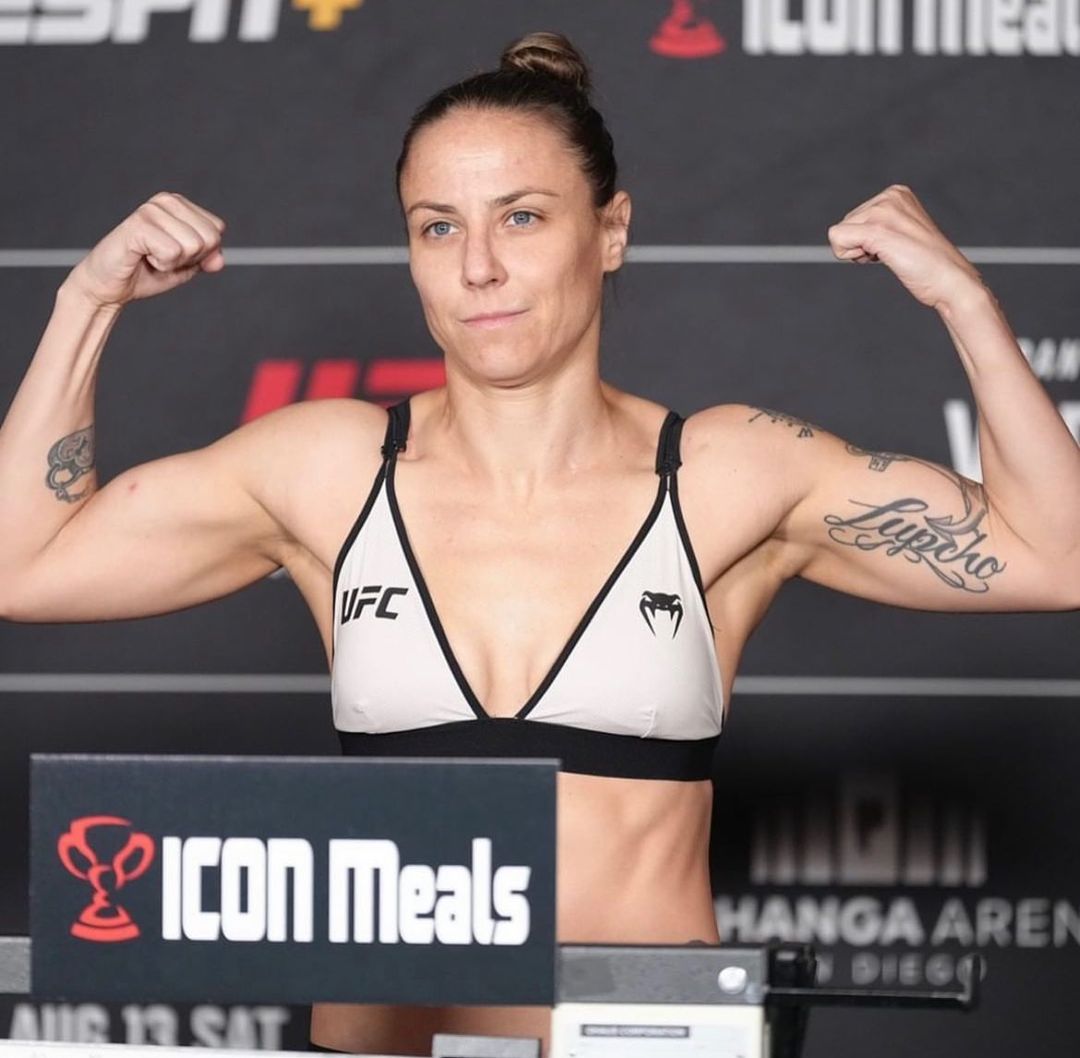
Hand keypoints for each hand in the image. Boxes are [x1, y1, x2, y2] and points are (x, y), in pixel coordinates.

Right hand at [63, 192, 226, 309]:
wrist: (110, 286)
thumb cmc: (145, 271)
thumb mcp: (186, 266)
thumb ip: (206, 259)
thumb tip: (219, 260)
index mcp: (179, 205)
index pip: (217, 229)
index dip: (201, 253)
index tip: (174, 255)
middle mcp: (166, 201)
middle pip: (209, 238)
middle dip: (190, 258)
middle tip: (162, 258)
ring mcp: (151, 210)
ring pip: (193, 246)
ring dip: (174, 262)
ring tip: (152, 257)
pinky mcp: (139, 224)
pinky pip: (174, 252)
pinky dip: (162, 264)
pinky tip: (143, 257)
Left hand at [827, 185, 985, 312]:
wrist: (949, 280)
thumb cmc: (927, 265)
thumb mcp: (901, 233)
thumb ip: (879, 225)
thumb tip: (844, 234)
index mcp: (896, 194)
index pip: (853, 219)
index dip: (865, 240)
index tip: (893, 246)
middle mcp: (889, 196)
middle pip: (844, 225)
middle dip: (860, 245)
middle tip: (893, 253)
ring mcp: (883, 211)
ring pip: (838, 234)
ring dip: (859, 253)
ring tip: (892, 254)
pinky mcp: (877, 230)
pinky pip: (837, 240)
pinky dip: (850, 256)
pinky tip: (880, 257)